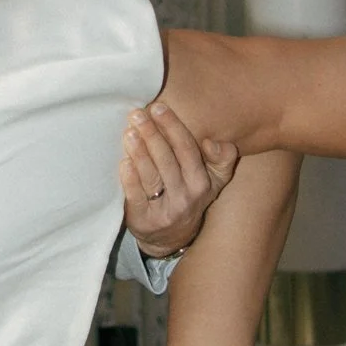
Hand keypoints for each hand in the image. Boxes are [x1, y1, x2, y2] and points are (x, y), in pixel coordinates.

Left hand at [120, 103, 237, 257]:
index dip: (173, 127)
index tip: (158, 107)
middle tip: (137, 114)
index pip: (187, 150)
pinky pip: (136, 198)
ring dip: (139, 152)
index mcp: (202, 183)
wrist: (170, 237)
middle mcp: (186, 197)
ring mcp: (165, 211)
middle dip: (152, 134)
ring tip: (129, 132)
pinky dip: (130, 179)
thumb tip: (212, 141)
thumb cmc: (190, 195)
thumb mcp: (214, 180)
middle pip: (167, 160)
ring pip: (151, 176)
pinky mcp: (144, 221)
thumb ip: (222, 158)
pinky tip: (123, 162)